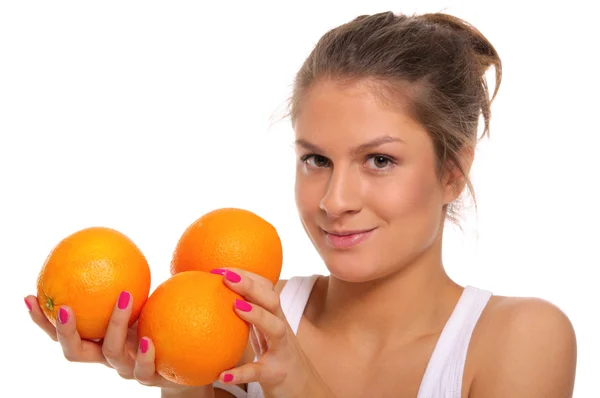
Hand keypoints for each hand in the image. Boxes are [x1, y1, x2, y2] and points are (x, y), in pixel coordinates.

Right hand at [24, 292, 191, 391]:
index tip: (30, 296)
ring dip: (115, 324)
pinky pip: (144, 369)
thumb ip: (126, 282)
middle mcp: (105, 356)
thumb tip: (116, 246)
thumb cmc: (155, 324)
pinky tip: (149, 341)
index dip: (43, 319)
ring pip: (111, 352)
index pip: (62, 333)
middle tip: (64, 307)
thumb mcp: (140, 302)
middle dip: (65, 331)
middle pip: (74, 351)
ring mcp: (125, 368)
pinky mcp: (148, 376)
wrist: (181, 360)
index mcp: (96, 341)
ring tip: (123, 298)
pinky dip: (145, 355)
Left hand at [210, 268, 333, 397]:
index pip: (266, 288)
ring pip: (276, 328)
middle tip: (225, 277)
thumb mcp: (262, 333)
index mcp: (275, 317)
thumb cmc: (275, 356)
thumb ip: (246, 315)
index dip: (246, 275)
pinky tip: (222, 374)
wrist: (303, 389)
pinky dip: (242, 373)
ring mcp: (282, 350)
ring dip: (257, 315)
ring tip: (234, 307)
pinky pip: (260, 371)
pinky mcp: (277, 373)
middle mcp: (281, 329)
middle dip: (251, 285)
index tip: (221, 268)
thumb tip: (211, 298)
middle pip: (273, 300)